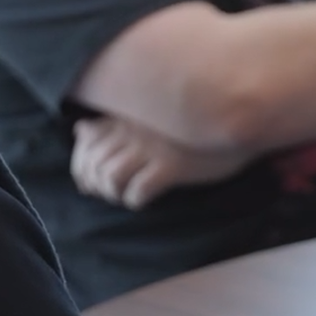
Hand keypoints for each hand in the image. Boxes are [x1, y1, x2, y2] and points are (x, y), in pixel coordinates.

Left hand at [70, 116, 252, 209]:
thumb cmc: (188, 121)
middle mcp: (135, 129)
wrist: (236, 120)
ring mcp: (152, 147)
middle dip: (95, 185)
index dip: (82, 168)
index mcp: (127, 115)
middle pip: (95, 163)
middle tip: (109, 194)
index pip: (86, 144)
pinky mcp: (172, 166)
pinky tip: (143, 199)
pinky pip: (138, 190)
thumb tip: (79, 129)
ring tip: (125, 196)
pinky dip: (134, 200)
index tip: (89, 182)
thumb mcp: (148, 115)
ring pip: (111, 178)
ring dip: (114, 193)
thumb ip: (111, 122)